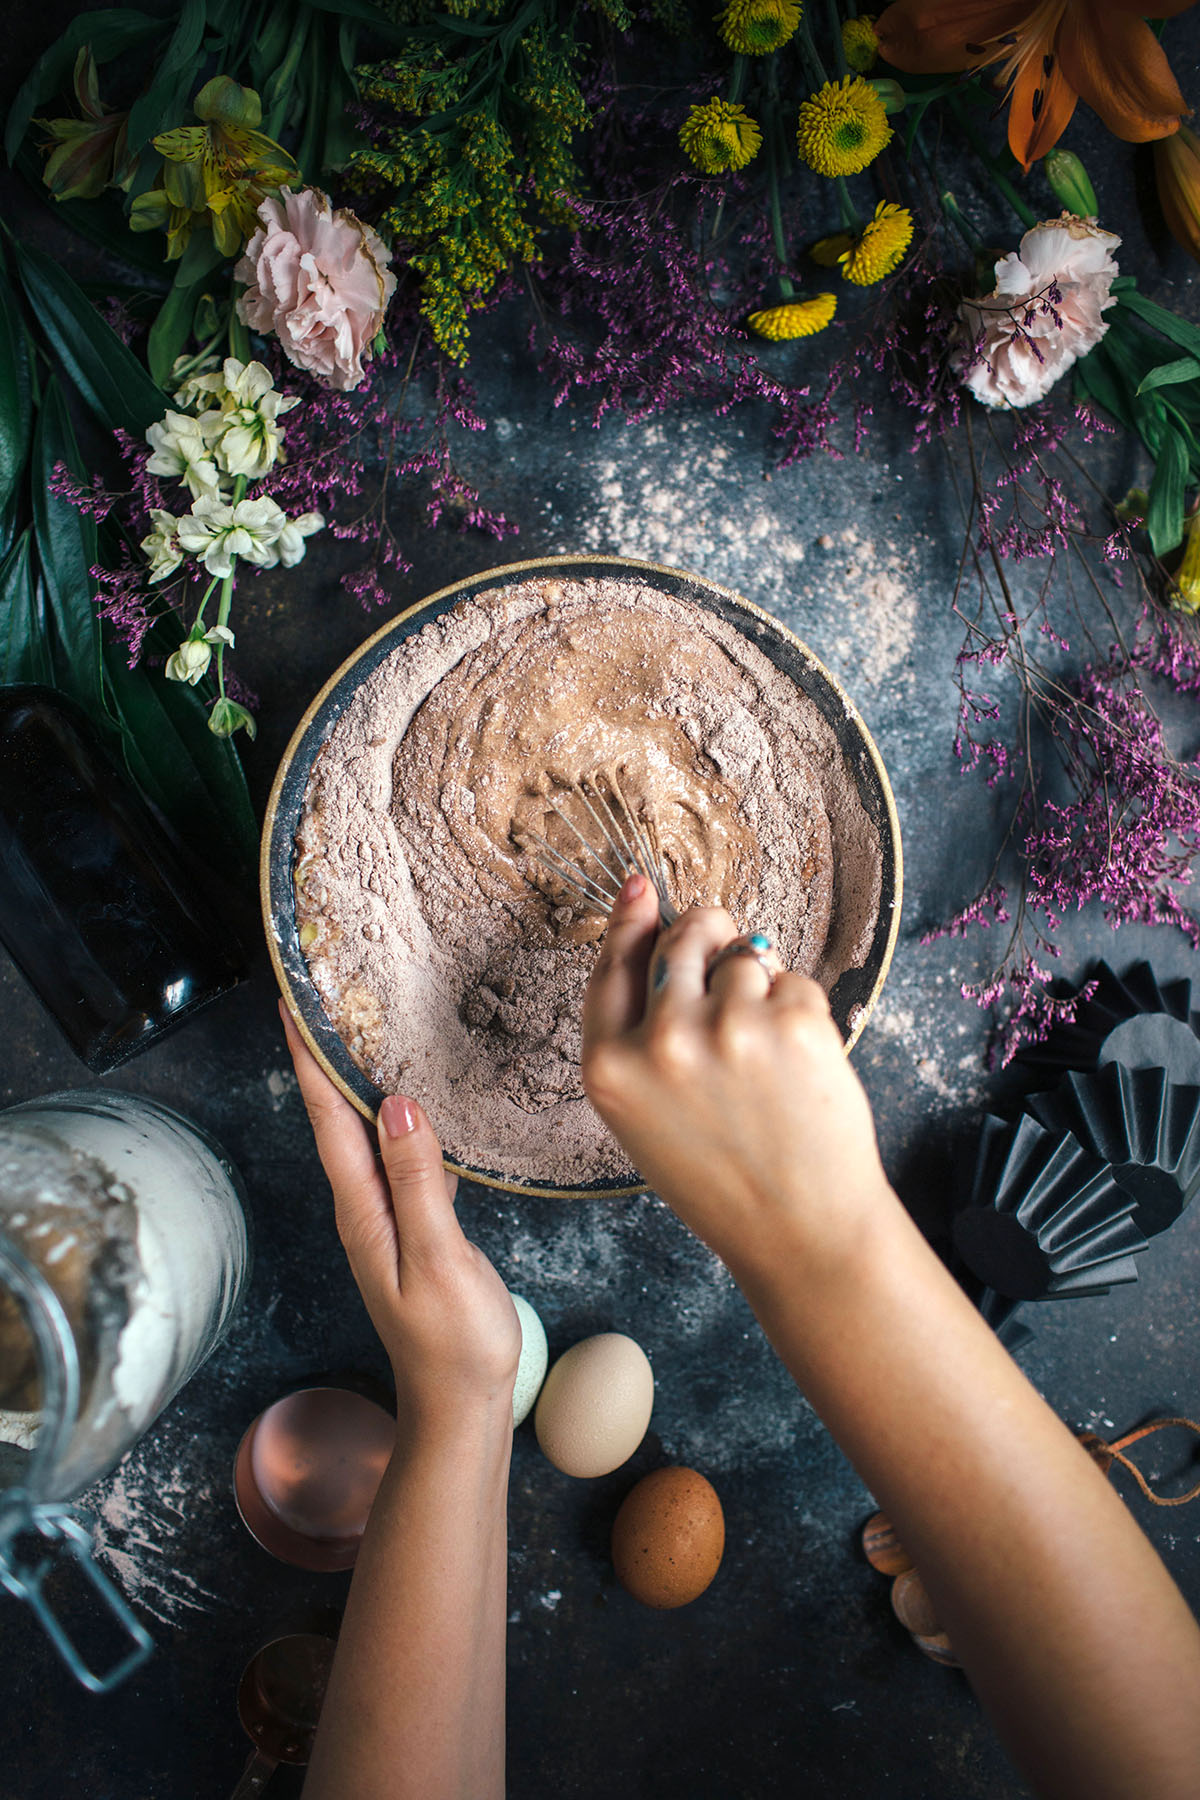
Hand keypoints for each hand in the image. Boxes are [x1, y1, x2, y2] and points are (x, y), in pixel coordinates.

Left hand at [281, 1002, 520, 1433]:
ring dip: (355, 1080)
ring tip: (357, 1027)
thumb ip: (417, 1183)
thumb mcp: (438, 1260)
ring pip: (363, 1132)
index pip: (327, 1120)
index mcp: (362, 1210)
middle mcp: (363, 1206)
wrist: (460, 1402)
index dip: (309, 1060)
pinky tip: (411, 1095)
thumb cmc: (453, 1343)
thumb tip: (395, 1107)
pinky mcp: (412, 1222)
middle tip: (320, 993)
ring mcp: (385, 1214)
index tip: (292, 1005)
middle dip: (323, 1055)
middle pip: (335, 1117)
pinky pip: (396, 1153)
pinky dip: (396, 1115)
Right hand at [581, 873, 896, 1279]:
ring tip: (767, 1056)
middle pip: (681, 940)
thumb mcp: (646, 1114)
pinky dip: (802, 1011)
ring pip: (745, 956)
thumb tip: (656, 921)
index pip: (612, 966)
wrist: (800, 1230)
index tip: (642, 890)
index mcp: (610, 1069)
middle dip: (708, 936)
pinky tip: (800, 1066)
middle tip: (731, 968)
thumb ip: (639, 1030)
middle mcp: (661, 1042)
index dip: (630, 921)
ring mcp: (728, 1029)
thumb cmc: (722, 1176)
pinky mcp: (791, 1024)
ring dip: (761, 986)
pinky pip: (794, 981)